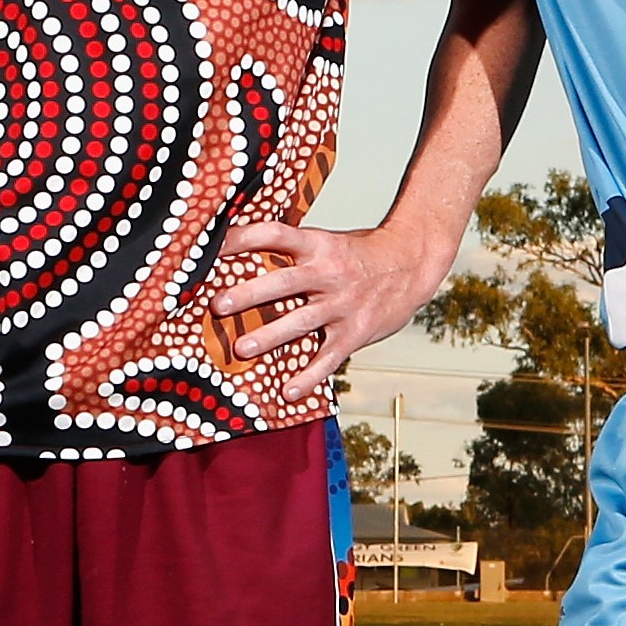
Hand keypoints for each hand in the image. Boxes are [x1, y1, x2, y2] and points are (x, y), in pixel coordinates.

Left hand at [211, 219, 441, 400]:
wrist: (413, 265)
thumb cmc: (362, 255)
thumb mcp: (329, 242)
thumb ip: (294, 251)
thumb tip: (244, 252)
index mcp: (318, 245)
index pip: (276, 234)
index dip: (244, 238)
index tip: (213, 246)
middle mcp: (329, 273)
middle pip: (284, 281)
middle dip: (250, 293)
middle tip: (219, 305)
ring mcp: (343, 304)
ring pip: (302, 320)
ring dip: (270, 335)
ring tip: (242, 349)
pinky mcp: (356, 332)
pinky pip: (329, 357)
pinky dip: (309, 376)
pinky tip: (288, 391)